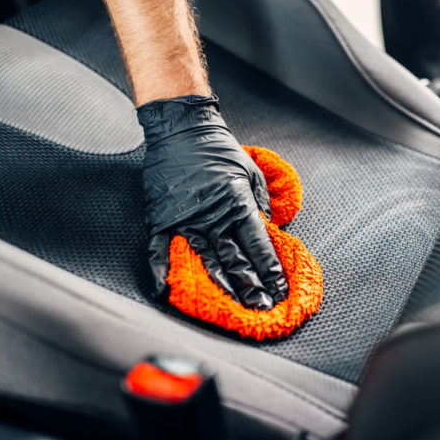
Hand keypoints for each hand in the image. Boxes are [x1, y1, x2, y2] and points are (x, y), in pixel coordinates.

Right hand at [138, 95, 287, 309]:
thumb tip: (268, 228)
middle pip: (236, 260)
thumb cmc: (219, 149)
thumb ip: (261, 202)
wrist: (182, 130)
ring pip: (207, 262)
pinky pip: (160, 251)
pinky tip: (166, 291)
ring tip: (233, 309)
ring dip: (222, 288)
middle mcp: (214, 217)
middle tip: (262, 308)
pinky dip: (161, 272)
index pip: (258, 245)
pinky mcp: (162, 220)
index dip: (270, 269)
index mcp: (238, 204)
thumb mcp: (251, 171)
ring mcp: (186, 221)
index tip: (279, 288)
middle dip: (252, 287)